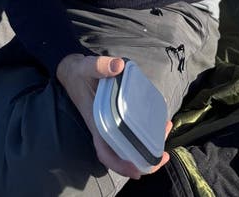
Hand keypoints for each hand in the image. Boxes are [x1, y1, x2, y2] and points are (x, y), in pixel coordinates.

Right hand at [56, 53, 171, 179]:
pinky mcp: (117, 114)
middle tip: (164, 155)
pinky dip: (145, 129)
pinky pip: (131, 129)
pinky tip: (158, 120)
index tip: (137, 171)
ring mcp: (111, 122)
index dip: (120, 165)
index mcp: (96, 122)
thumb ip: (100, 66)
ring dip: (148, 143)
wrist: (73, 70)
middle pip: (122, 153)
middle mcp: (104, 127)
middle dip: (143, 159)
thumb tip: (119, 66)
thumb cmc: (78, 72)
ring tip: (166, 131)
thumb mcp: (86, 66)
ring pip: (129, 142)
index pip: (105, 152)